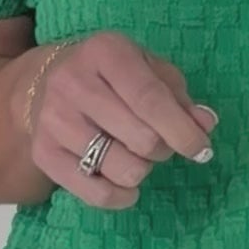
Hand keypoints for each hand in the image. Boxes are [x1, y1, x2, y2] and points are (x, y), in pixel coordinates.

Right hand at [18, 31, 216, 209]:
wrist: (44, 83)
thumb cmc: (110, 76)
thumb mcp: (148, 71)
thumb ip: (179, 97)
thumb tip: (205, 124)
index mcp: (105, 52)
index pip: (149, 99)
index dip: (182, 131)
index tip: (202, 150)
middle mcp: (73, 82)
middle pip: (142, 139)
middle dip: (163, 149)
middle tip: (158, 142)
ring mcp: (54, 119)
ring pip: (123, 170)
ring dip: (142, 170)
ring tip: (133, 154)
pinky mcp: (43, 153)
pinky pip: (97, 194)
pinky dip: (122, 196)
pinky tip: (125, 184)